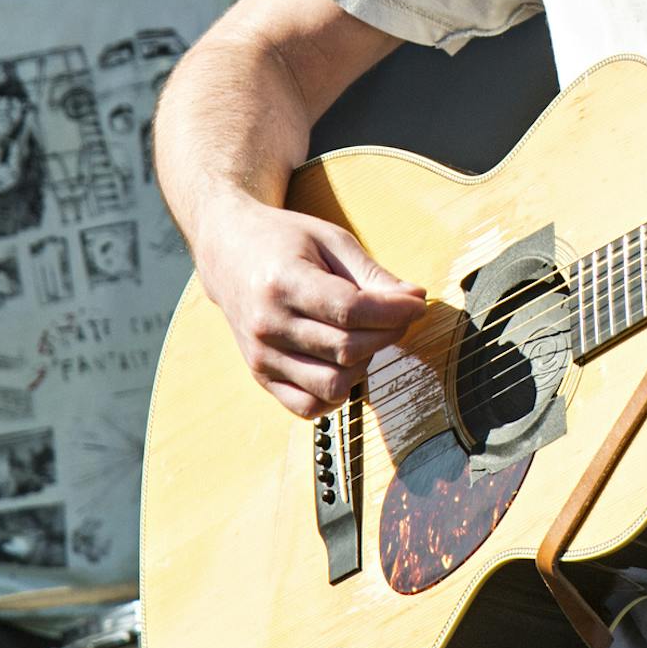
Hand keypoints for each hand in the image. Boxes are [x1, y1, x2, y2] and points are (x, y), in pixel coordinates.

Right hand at [194, 196, 425, 419]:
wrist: (229, 252)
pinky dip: (337, 393)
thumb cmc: (284, 241)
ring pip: (333, 384)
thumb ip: (373, 274)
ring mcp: (261, 356)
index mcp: (283, 282)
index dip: (394, 312)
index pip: (350, 311)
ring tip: (368, 336)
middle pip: (346, 349)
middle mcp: (268, 325)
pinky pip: (309, 406)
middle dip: (388, 333)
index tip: (417, 303)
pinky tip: (345, 363)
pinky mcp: (261, 376)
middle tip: (399, 315)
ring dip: (365, 363)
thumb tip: (415, 300)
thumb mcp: (332, 241)